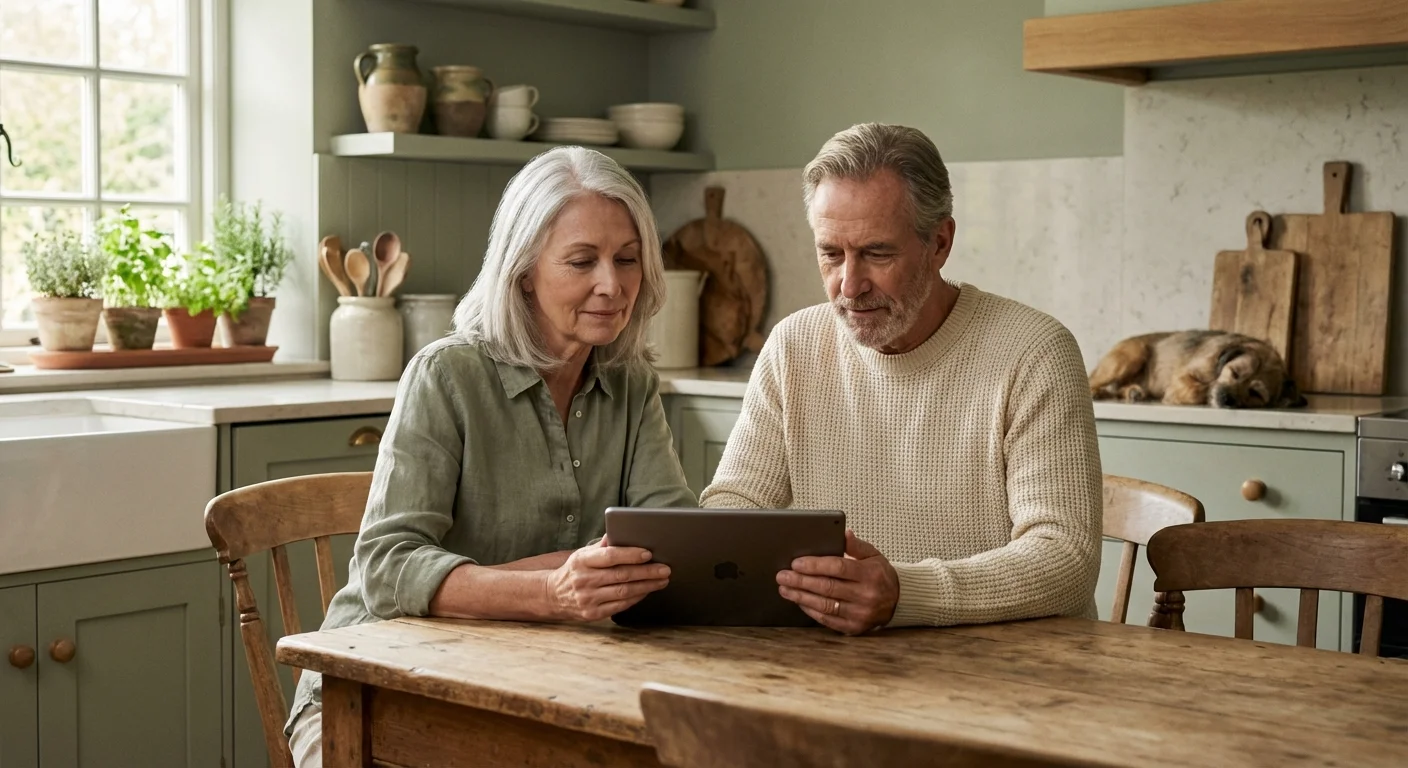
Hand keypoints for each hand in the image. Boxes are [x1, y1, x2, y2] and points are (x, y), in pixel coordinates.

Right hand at [544, 538, 669, 621]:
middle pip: (621, 575)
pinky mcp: (592, 614)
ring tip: (662, 580)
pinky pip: (619, 606)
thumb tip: (620, 529)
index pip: (609, 557)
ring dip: (646, 586)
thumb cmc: (575, 571)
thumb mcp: (582, 554)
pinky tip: (647, 591)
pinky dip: (636, 598)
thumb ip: (603, 545)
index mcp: (582, 561)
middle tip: (665, 569)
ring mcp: (588, 599)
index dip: (630, 555)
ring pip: (623, 592)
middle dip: (647, 572)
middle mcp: (584, 580)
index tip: (649, 553)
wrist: (553, 596)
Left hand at [777, 530, 898, 634]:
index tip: (795, 563)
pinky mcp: (854, 628)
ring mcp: (860, 614)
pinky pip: (828, 620)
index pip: (838, 568)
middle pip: (827, 587)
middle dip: (801, 581)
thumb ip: (856, 545)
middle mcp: (866, 595)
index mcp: (870, 574)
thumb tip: (843, 534)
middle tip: (782, 576)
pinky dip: (811, 610)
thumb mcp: (873, 555)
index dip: (815, 565)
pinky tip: (799, 601)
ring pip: (825, 605)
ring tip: (785, 589)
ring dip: (801, 596)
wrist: (897, 601)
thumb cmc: (880, 575)